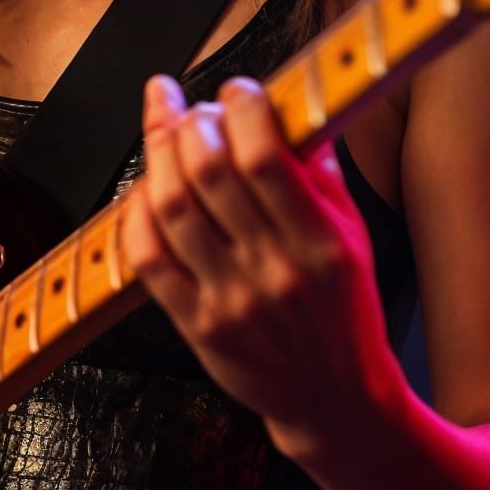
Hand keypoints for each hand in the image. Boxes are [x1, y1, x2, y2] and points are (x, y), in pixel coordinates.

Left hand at [121, 73, 399, 451]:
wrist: (335, 400)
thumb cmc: (343, 309)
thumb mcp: (353, 235)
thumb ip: (321, 171)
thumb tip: (291, 104)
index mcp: (321, 243)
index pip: (266, 158)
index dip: (241, 109)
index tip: (238, 89)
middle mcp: (274, 271)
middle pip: (209, 172)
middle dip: (193, 122)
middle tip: (197, 110)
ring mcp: (230, 301)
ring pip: (171, 207)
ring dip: (160, 154)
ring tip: (167, 133)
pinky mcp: (196, 326)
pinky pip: (147, 257)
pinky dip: (137, 211)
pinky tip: (146, 189)